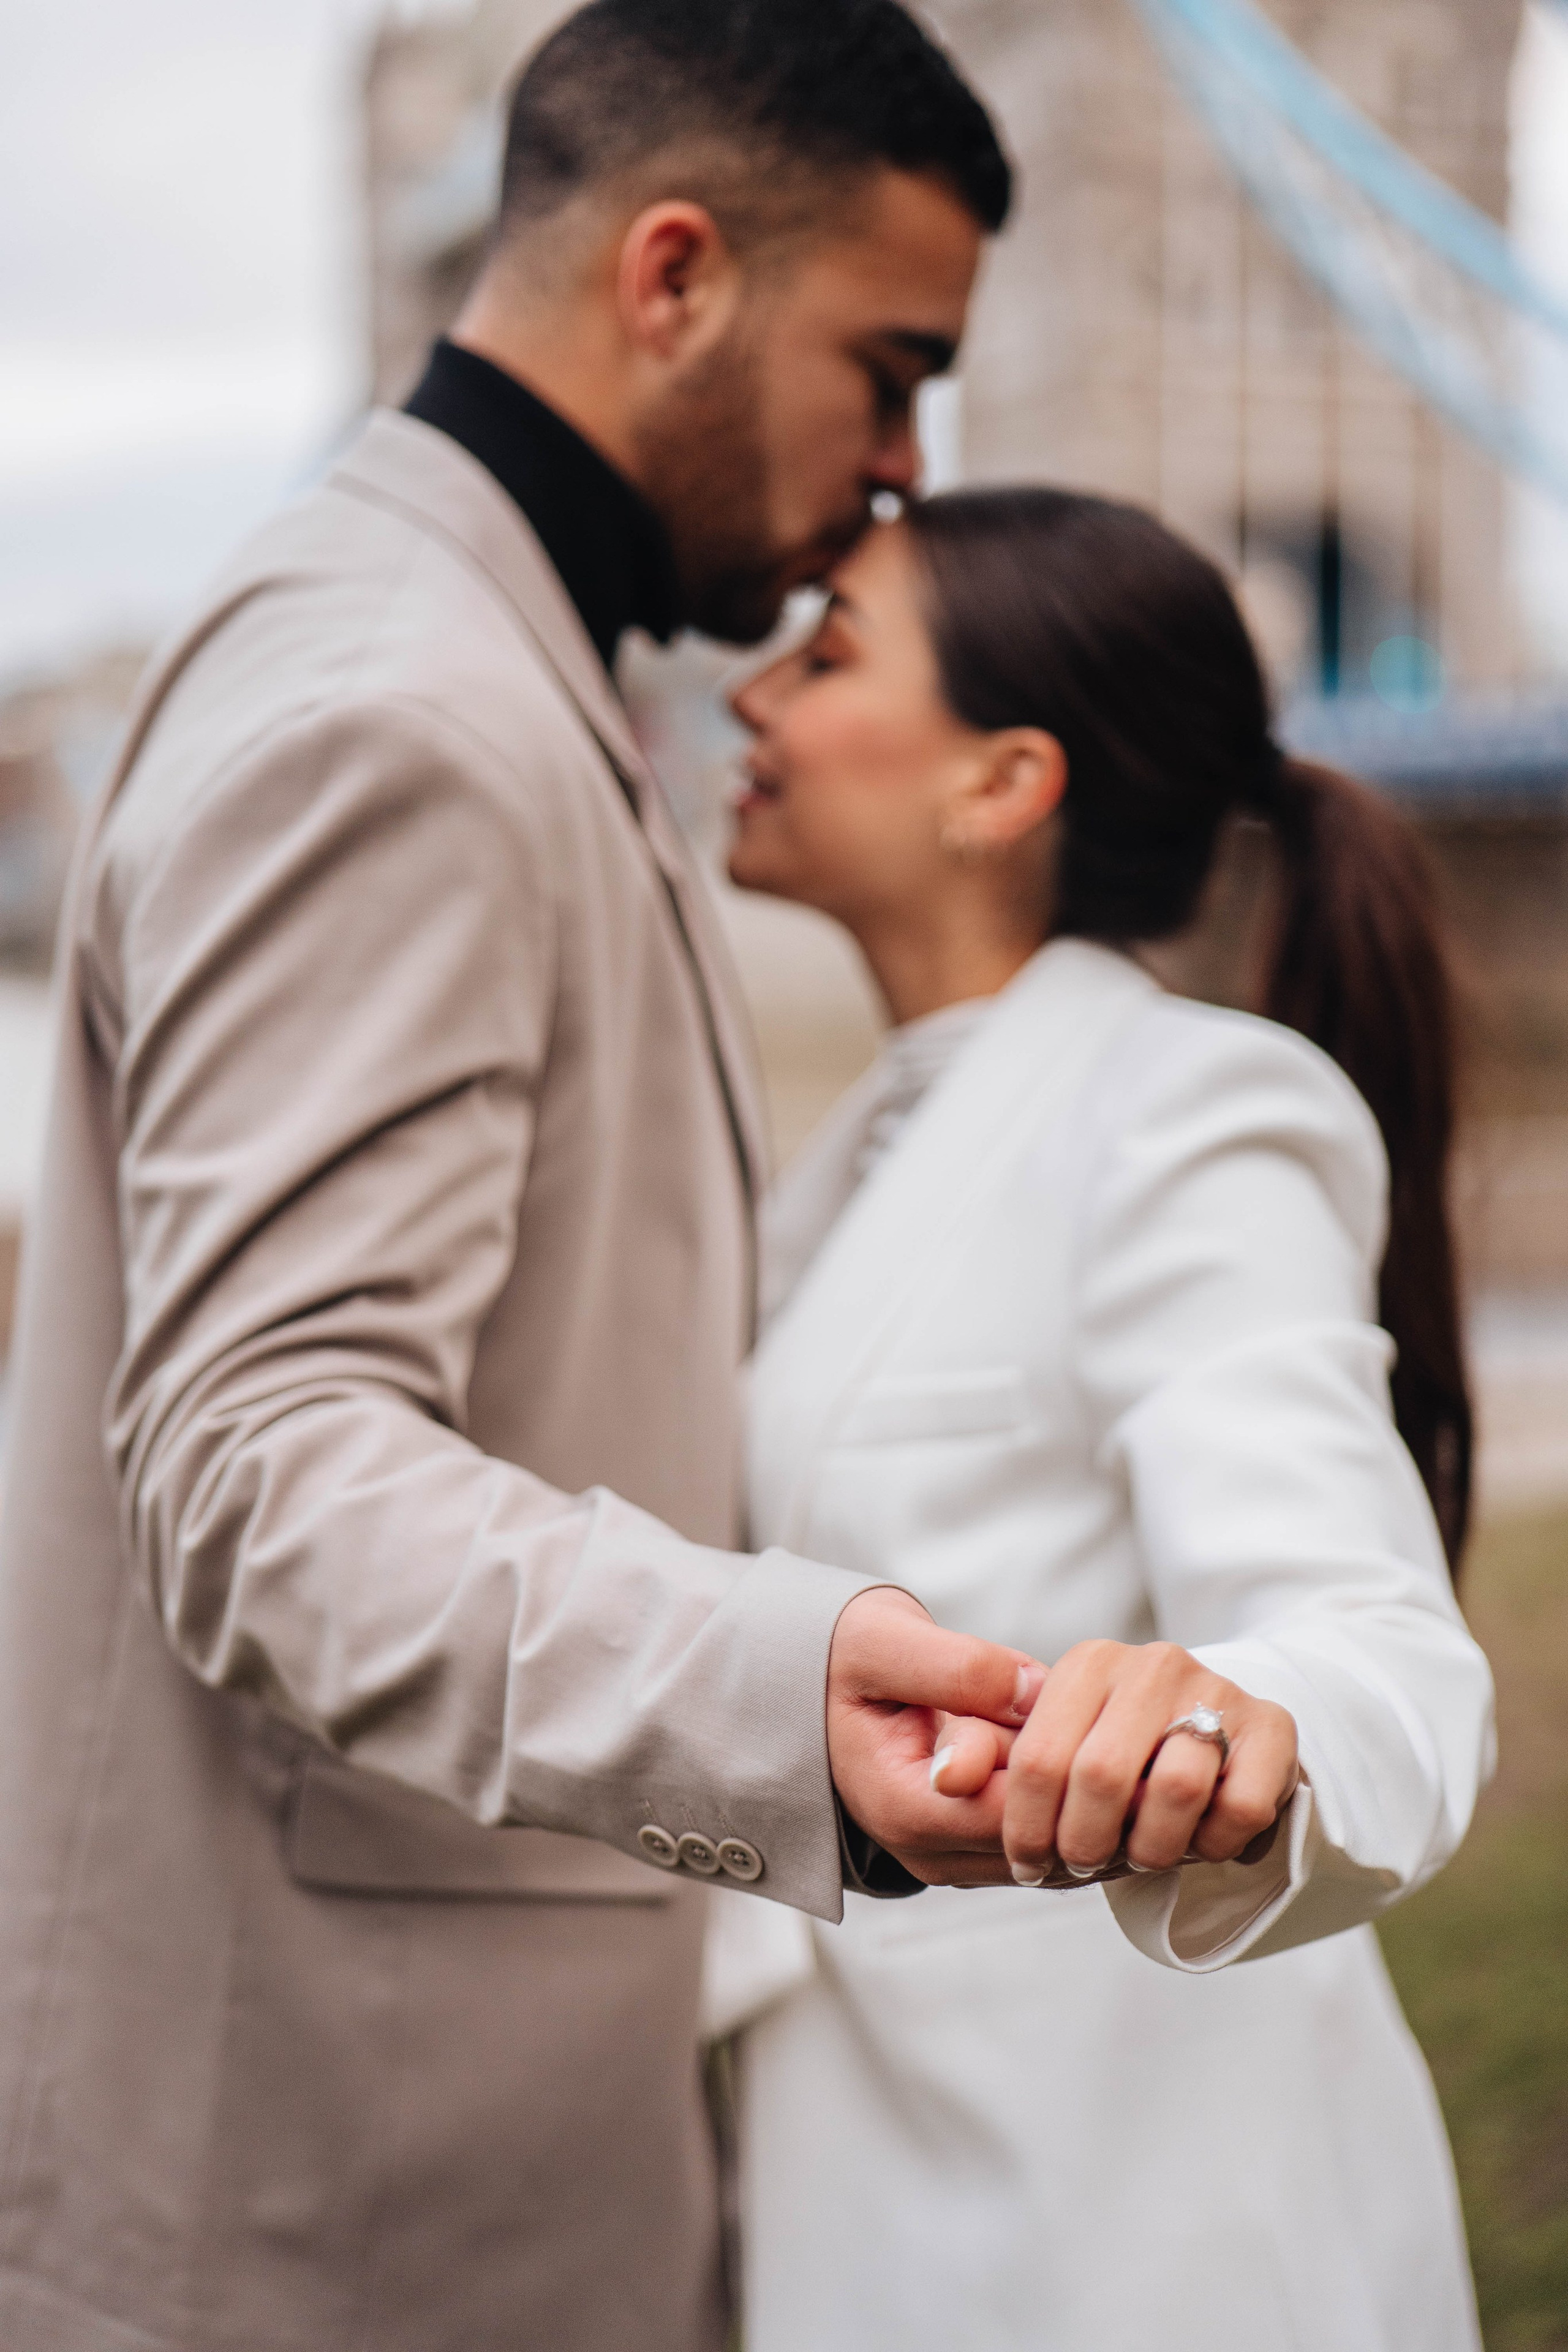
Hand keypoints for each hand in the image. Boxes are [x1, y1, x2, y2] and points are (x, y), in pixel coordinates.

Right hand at [825, 1588, 1044, 1886]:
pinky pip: (1044, 1832)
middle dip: (1054, 1764)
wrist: (820, 1683)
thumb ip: (960, 1670)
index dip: (1047, 1754)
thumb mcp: (885, 1643)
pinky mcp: (973, 1849)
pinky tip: (1032, 1736)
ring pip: (1050, 1834)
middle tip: (1028, 1702)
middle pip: (1041, 1828)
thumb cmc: (843, 1659)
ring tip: (1023, 1717)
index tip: (1039, 1697)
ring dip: (1056, 1774)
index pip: (1015, 1810)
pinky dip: (1054, 1786)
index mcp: (903, 1809)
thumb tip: (1038, 1695)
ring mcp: (954, 1858)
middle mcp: (929, 1852)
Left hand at [932, 1640, 1297, 1881]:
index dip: (1027, 1830)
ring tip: (1144, 1855)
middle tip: (1087, 1866)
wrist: (1215, 1731)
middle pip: (1102, 1777)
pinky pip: (1241, 1805)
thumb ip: (985, 1756)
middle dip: (1087, 1844)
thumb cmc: (1111, 1751)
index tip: (1029, 1866)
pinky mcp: (1273, 1725)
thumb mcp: (1046, 1746)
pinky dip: (1215, 1843)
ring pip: (1176, 1789)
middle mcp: (1152, 1663)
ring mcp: (1217, 1690)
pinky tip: (1200, 1840)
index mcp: (1088, 1663)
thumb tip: (946, 1780)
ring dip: (1153, 1847)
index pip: (1038, 1759)